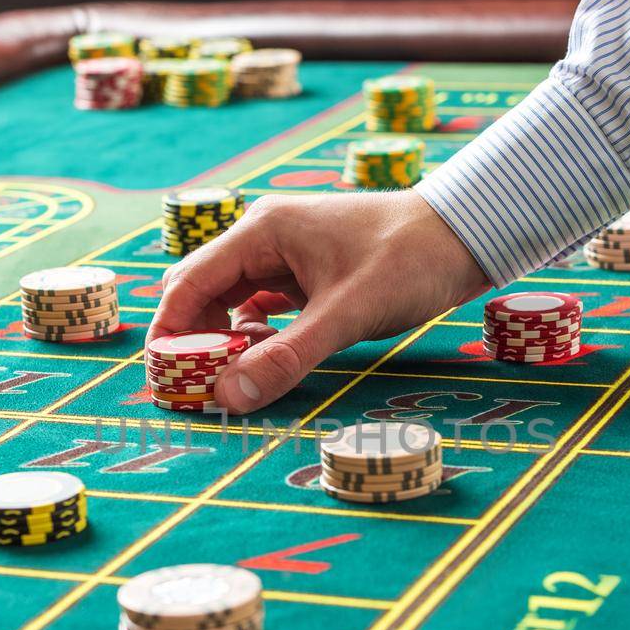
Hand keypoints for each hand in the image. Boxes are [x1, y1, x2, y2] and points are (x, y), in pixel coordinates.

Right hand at [147, 190, 490, 413]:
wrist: (468, 235)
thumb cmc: (409, 261)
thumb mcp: (345, 316)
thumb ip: (285, 357)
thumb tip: (227, 396)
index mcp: (263, 232)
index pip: (188, 284)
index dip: (168, 333)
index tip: (162, 380)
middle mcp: (267, 238)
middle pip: (205, 293)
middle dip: (194, 341)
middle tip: (194, 391)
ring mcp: (288, 256)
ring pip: (234, 304)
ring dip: (227, 343)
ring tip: (229, 384)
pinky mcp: (310, 275)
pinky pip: (265, 309)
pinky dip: (258, 337)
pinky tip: (267, 362)